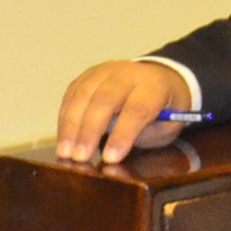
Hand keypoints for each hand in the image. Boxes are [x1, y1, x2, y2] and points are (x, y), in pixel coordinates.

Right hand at [57, 58, 195, 164]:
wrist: (158, 79)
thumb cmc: (163, 110)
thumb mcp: (166, 126)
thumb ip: (143, 136)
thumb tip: (113, 155)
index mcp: (153, 85)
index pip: (137, 109)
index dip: (123, 134)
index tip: (110, 158)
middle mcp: (127, 73)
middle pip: (104, 99)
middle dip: (90, 130)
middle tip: (80, 157)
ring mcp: (104, 71)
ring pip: (82, 95)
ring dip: (71, 126)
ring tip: (65, 152)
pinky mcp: (86, 76)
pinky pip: (71, 96)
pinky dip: (65, 119)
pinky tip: (63, 138)